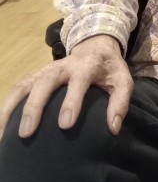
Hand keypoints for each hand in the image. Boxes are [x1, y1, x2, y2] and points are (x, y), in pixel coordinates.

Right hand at [0, 34, 132, 140]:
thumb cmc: (109, 69)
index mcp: (87, 65)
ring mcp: (45, 70)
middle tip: (26, 133)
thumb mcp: (123, 80)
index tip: (65, 125)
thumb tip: (113, 129)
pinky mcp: (35, 76)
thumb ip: (120, 102)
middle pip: (45, 81)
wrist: (95, 47)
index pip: (79, 81)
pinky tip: (1, 127)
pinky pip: (17, 89)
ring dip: (12, 107)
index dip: (72, 101)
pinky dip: (6, 107)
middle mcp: (62, 66)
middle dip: (34, 106)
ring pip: (25, 84)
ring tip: (3, 134)